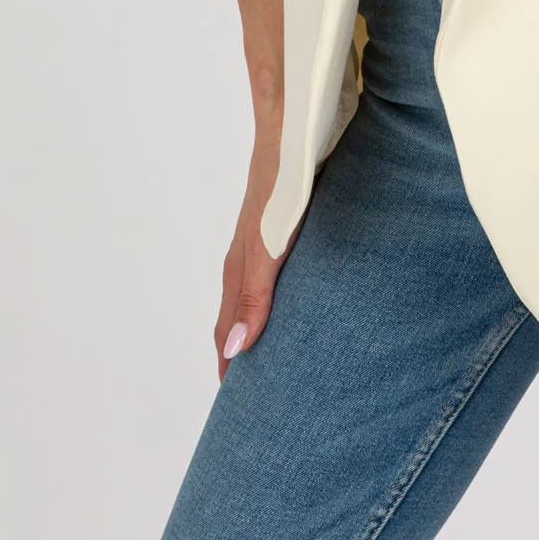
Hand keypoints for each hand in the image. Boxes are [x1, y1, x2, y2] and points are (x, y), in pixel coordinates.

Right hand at [214, 132, 291, 378]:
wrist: (292, 128)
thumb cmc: (281, 187)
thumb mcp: (268, 247)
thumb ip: (255, 295)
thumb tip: (236, 350)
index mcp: (240, 270)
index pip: (228, 332)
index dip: (230, 370)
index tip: (236, 411)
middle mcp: (249, 258)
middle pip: (242, 317)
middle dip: (248, 355)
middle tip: (264, 393)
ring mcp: (267, 240)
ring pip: (263, 294)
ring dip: (271, 325)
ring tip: (288, 355)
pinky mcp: (289, 224)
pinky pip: (283, 271)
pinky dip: (288, 295)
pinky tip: (310, 298)